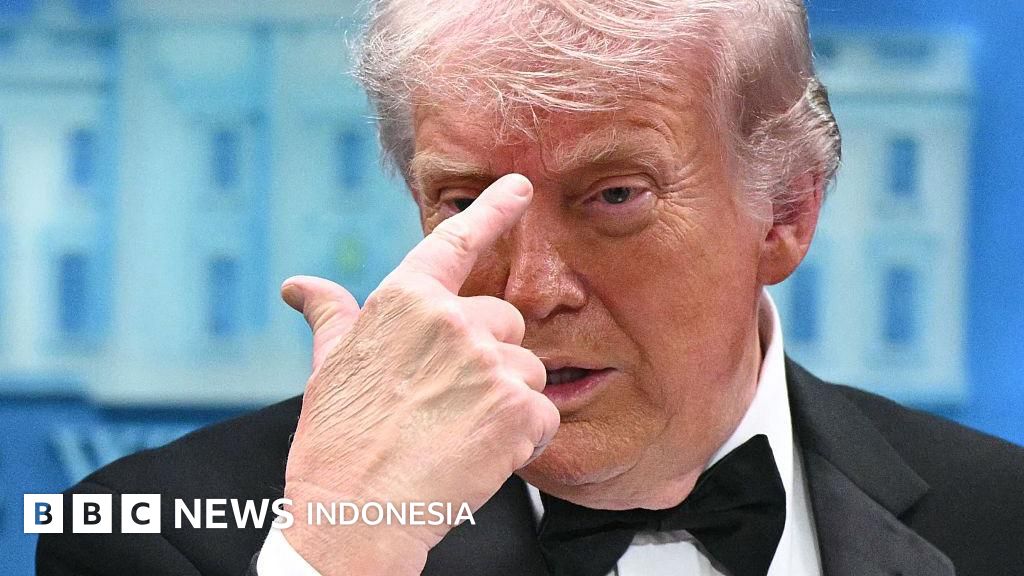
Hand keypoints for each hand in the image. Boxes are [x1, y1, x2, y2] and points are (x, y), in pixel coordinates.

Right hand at [279, 174, 559, 575]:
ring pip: (528, 370)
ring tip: (459, 434)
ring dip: (507, 402)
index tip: (520, 187)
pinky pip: (543, 413)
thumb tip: (301, 287)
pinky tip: (481, 455)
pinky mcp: (516, 409)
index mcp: (404, 302)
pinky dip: (523, 438)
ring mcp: (487, 364)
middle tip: (449, 402)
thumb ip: (331, 318)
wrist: (355, 517)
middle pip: (505, 323)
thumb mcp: (328, 370)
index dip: (492, 210)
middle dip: (490, 359)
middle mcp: (451, 322)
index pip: (455, 243)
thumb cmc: (337, 445)